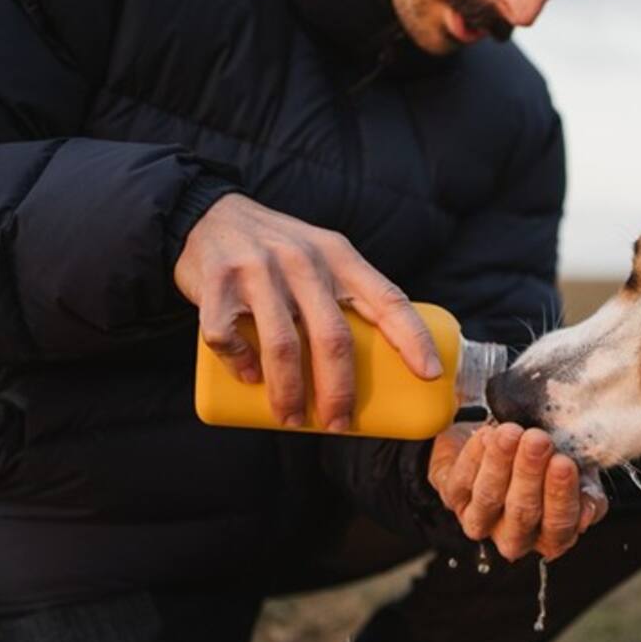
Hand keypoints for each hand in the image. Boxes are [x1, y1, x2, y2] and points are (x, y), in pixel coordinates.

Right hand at [174, 193, 440, 429]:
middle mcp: (303, 259)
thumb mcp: (322, 256)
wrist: (210, 217)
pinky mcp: (217, 281)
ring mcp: (258, 269)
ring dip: (289, 392)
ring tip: (291, 418)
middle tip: (339, 424)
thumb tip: (386, 364)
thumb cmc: (280, 252)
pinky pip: (228, 336)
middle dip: (339, 391)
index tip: (429, 374)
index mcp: (339, 255)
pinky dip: (240, 364)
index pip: (387, 298)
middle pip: (333, 337)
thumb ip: (348, 294)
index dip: (413, 338)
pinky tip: (249, 378)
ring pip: (282, 346)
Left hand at [428, 422, 609, 561]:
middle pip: (522, 512)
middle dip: (530, 474)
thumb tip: (589, 508)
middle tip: (538, 440)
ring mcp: (480, 519)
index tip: (564, 462)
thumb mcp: (573, 471)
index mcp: (550, 534)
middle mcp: (514, 535)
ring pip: (490, 497)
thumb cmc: (543, 458)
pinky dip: (475, 454)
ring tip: (511, 433)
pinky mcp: (453, 497)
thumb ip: (586, 490)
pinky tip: (487, 434)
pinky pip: (462, 479)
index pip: (559, 526)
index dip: (561, 496)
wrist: (500, 434)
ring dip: (501, 462)